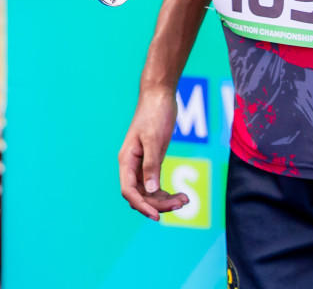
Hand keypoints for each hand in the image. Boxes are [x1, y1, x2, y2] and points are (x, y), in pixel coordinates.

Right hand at [118, 86, 187, 219]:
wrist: (160, 96)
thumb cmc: (154, 114)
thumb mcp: (153, 139)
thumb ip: (151, 165)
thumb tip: (150, 190)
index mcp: (126, 160)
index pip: (129, 191)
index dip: (142, 206)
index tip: (157, 217)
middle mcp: (132, 165)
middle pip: (141, 195)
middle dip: (159, 204)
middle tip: (182, 203)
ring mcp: (142, 164)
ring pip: (149, 193)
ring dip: (165, 200)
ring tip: (186, 200)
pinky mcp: (152, 162)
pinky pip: (156, 185)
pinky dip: (167, 192)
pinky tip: (183, 195)